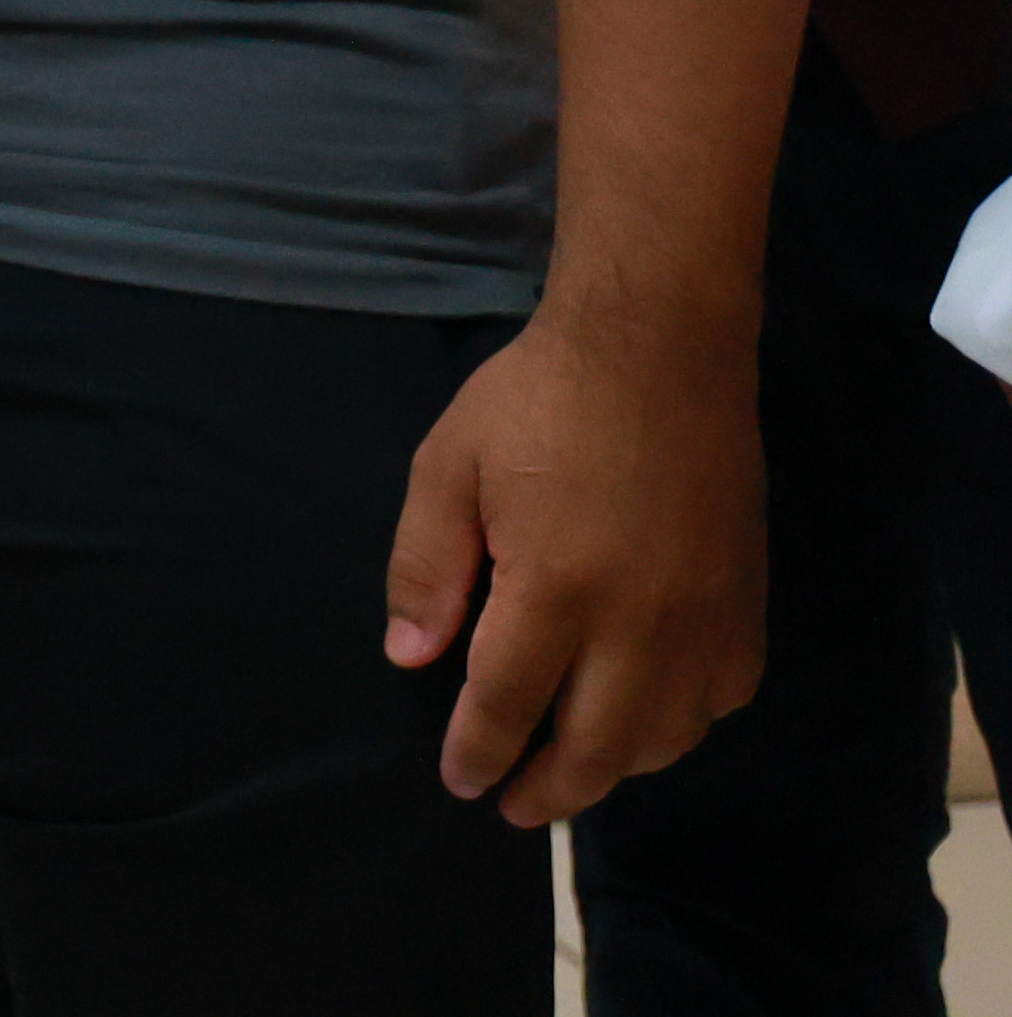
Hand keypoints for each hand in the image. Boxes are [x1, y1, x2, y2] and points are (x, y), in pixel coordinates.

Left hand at [383, 302, 766, 823]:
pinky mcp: (748, 605)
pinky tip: (648, 715)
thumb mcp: (449, 468)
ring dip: (616, 766)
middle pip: (596, 748)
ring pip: (666, 736)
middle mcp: (640, 623)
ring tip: (572, 766)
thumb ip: (427, 568)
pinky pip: (722, 698)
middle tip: (512, 808)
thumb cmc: (538, 401)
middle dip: (549, 791)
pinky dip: (683, 725)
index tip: (462, 782)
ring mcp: (705, 620)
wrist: (660, 352)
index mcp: (555, 589)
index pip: (507, 704)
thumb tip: (412, 658)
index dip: (479, 754)